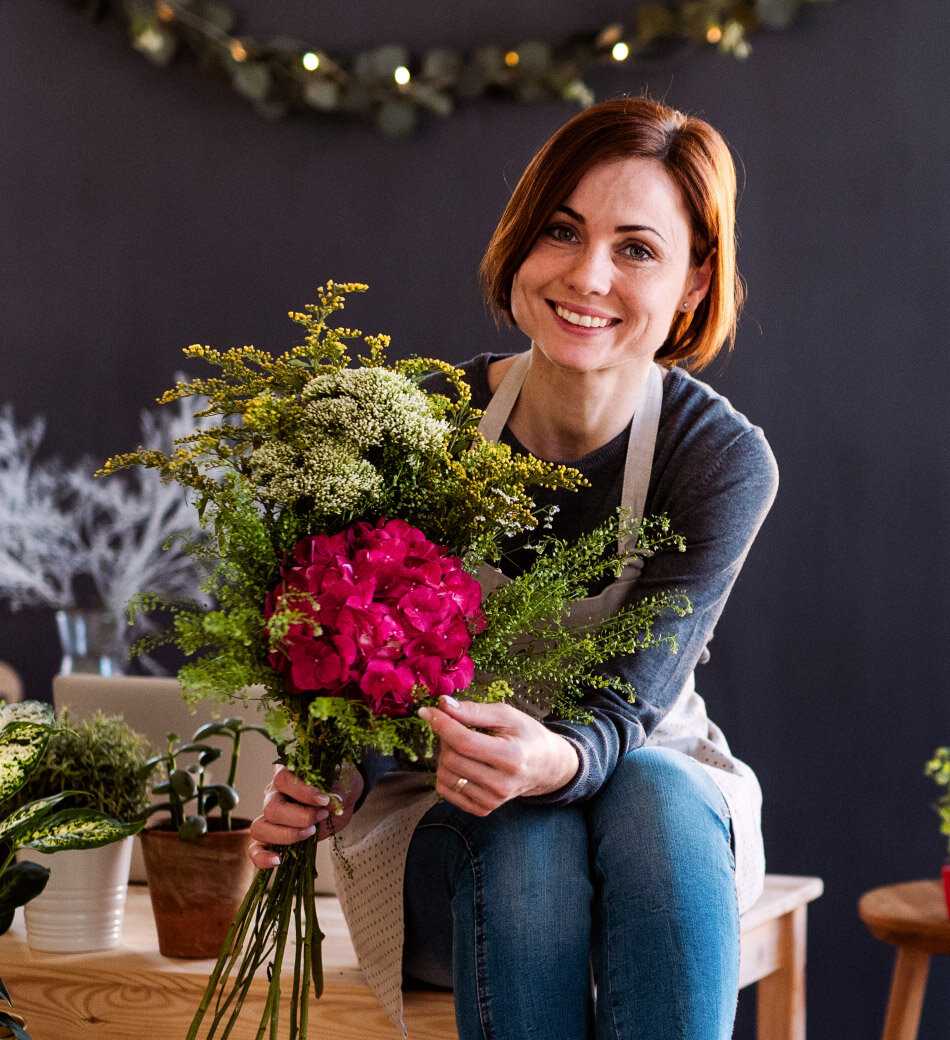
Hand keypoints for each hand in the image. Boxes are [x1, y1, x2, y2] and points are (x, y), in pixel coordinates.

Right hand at [248, 762, 364, 869]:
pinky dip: (262, 857)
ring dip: (286, 835)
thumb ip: (335, 789)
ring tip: (310, 832)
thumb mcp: (341, 781)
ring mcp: (269, 816)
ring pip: (260, 828)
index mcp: (288, 773)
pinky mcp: (272, 837)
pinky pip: (255, 849)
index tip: (324, 800)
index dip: (302, 792)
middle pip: (272, 808)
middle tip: (321, 816)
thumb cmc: (338, 785)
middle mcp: (274, 793)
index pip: (282, 779)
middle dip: (300, 817)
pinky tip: (278, 861)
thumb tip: (331, 802)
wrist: (342, 798)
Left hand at [418, 695, 578, 816]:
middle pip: (451, 758)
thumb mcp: (507, 715)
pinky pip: (446, 791)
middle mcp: (502, 784)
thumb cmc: (526, 735)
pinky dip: (446, 773)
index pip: (465, 742)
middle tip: (455, 726)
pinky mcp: (483, 809)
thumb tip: (443, 704)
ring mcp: (492, 800)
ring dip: (445, 755)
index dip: (442, 724)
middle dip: (445, 737)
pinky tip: (462, 762)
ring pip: (445, 775)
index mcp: (511, 757)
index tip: (426, 711)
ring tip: (462, 745)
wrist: (545, 767)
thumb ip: (474, 710)